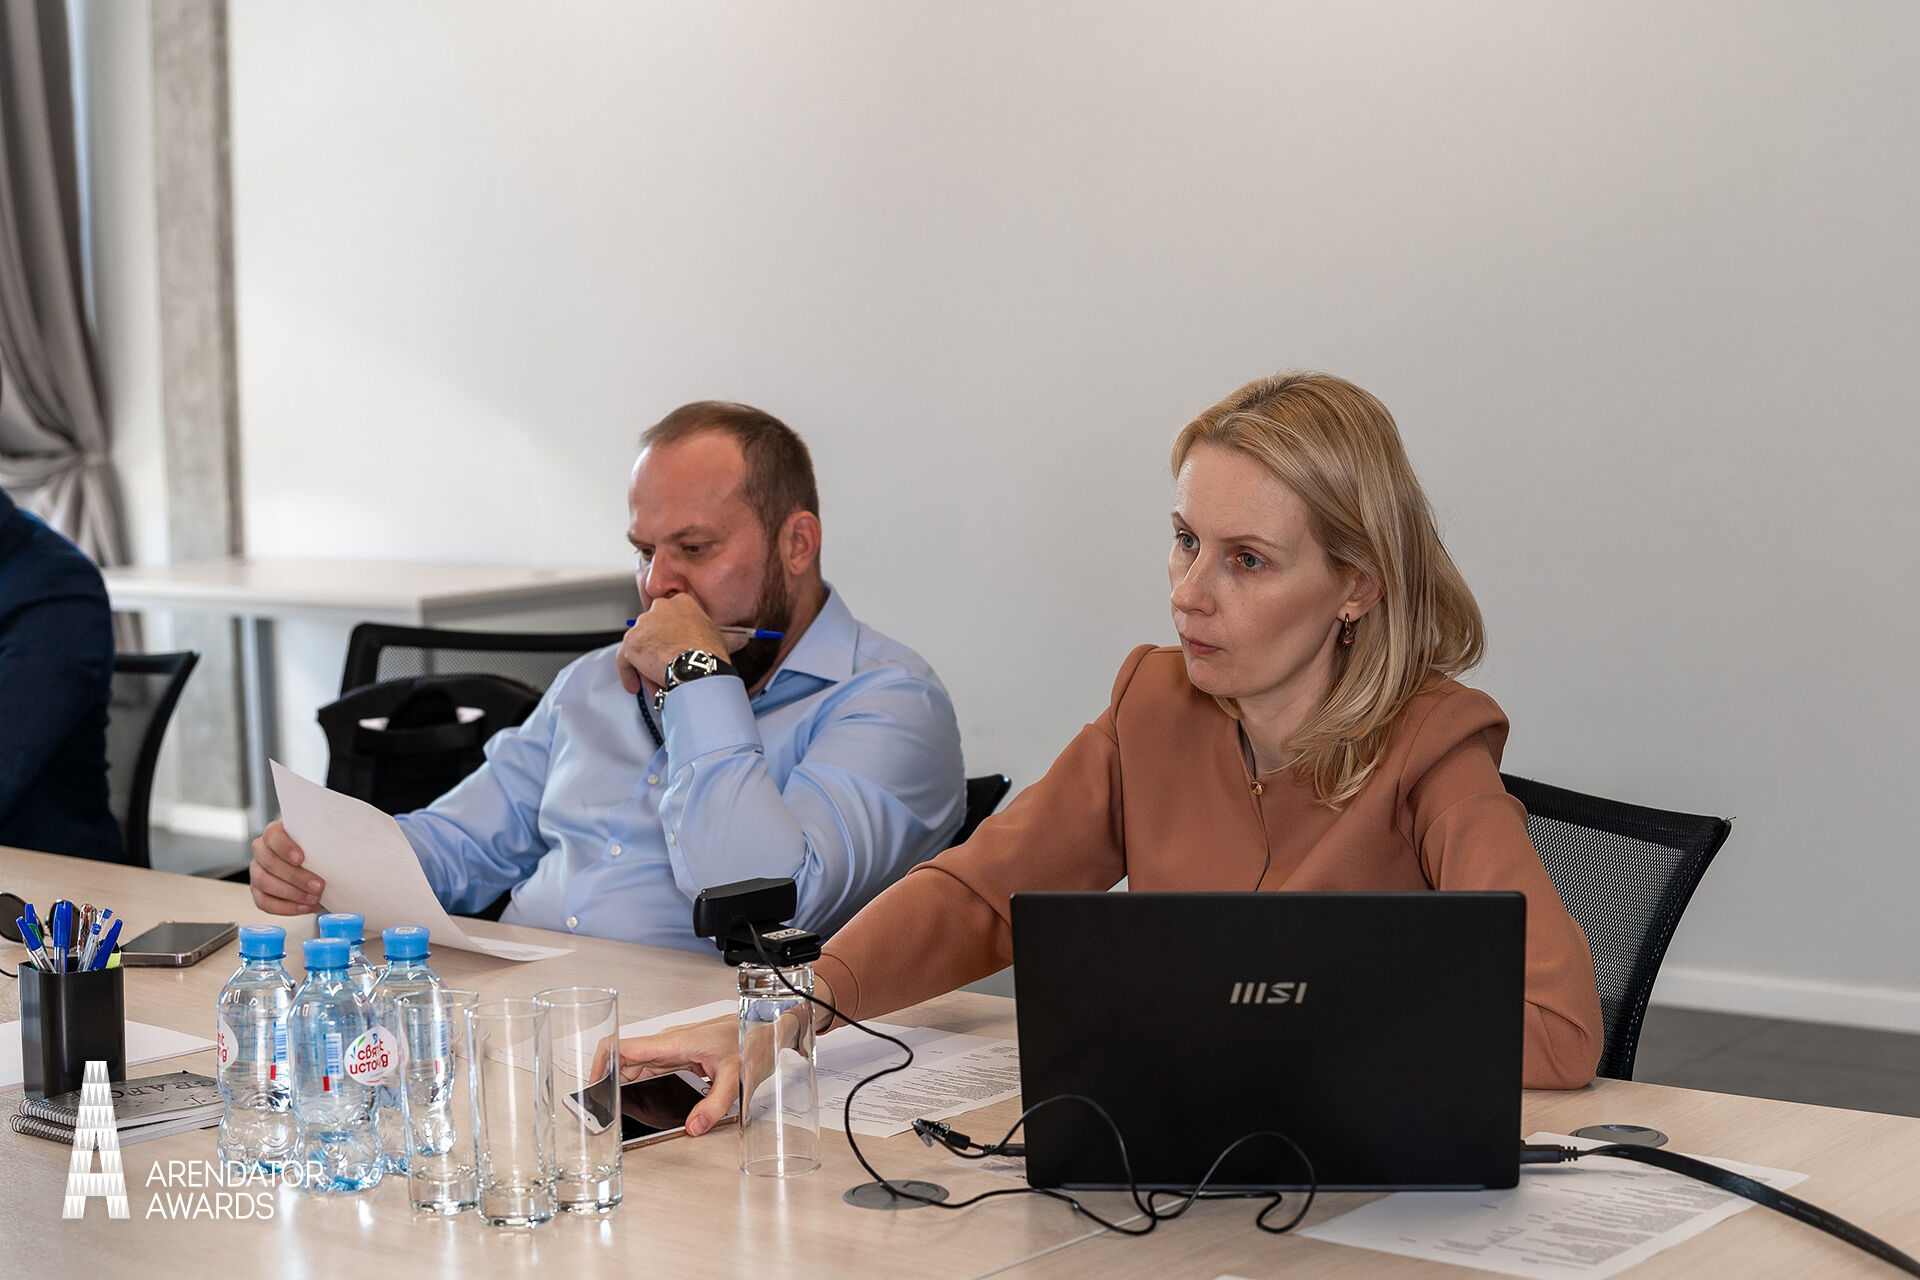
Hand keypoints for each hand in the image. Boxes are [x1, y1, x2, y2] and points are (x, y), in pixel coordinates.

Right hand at [249, 819, 323, 913]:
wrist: (315, 868)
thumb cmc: (317, 852)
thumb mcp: (320, 843)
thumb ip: (323, 843)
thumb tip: (340, 850)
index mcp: (274, 834)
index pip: (272, 835)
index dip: (284, 847)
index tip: (301, 858)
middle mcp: (261, 851)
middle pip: (269, 862)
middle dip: (296, 877)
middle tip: (318, 886)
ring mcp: (257, 871)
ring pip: (264, 882)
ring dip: (292, 893)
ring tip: (314, 898)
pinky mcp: (258, 891)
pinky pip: (264, 902)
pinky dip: (286, 907)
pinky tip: (304, 907)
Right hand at [592, 974, 834, 1138]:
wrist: (768, 1027)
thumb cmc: (753, 1040)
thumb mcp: (737, 1076)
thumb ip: (715, 1104)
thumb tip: (693, 1126)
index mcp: (675, 1043)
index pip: (623, 1045)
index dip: (600, 1062)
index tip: (592, 1085)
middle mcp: (669, 1044)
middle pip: (624, 1059)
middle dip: (607, 1080)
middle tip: (599, 1108)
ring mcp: (673, 1049)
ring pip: (635, 1064)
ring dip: (620, 1082)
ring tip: (610, 1106)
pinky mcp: (679, 1056)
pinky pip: (649, 1067)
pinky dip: (635, 1080)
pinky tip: (632, 1096)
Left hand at [617, 594, 730, 696]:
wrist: (697, 667)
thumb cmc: (711, 654)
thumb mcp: (723, 639)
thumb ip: (728, 637)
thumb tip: (743, 639)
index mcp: (682, 603)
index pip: (669, 619)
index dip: (671, 639)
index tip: (675, 652)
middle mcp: (660, 608)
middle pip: (653, 633)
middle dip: (658, 654)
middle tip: (667, 671)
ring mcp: (643, 624)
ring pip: (640, 648)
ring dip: (646, 667)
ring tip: (658, 684)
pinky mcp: (632, 642)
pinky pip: (625, 660)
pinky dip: (629, 673)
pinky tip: (636, 686)